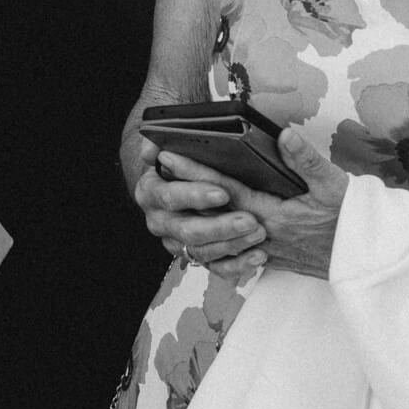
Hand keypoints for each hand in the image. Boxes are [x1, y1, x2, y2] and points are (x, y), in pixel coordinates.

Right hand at [129, 134, 269, 272]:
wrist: (184, 183)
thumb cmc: (185, 157)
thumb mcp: (173, 143)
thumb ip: (163, 139)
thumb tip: (152, 151)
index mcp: (150, 191)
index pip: (170, 196)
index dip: (195, 196)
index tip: (222, 193)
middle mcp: (159, 220)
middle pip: (187, 230)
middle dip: (220, 226)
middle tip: (249, 220)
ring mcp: (176, 242)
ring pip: (203, 252)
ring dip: (233, 244)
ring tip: (258, 234)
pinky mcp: (195, 257)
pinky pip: (215, 268)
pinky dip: (238, 265)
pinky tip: (257, 256)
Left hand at [157, 129, 347, 282]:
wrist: (367, 260)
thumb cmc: (352, 220)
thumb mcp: (335, 184)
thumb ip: (306, 160)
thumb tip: (284, 135)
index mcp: (274, 215)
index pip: (224, 190)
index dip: (195, 171)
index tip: (169, 155)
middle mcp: (262, 237)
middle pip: (212, 214)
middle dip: (183, 191)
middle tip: (157, 171)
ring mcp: (264, 253)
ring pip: (215, 240)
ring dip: (191, 218)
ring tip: (169, 199)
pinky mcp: (269, 262)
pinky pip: (230, 258)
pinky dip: (211, 245)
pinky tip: (198, 233)